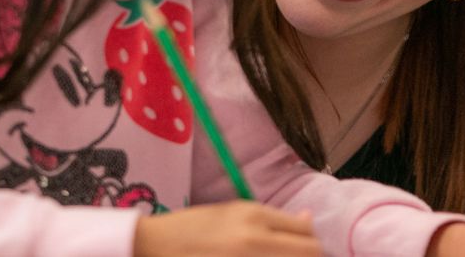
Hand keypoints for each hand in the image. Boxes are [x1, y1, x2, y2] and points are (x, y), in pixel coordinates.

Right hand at [133, 201, 321, 256]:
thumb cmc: (193, 227)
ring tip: (267, 253)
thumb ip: (273, 219)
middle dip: (307, 255)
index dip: (309, 242)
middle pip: (309, 254)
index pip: (307, 236)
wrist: (155, 247)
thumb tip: (308, 221)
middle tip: (292, 253)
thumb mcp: (234, 212)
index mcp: (255, 217)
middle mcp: (256, 241)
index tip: (302, 245)